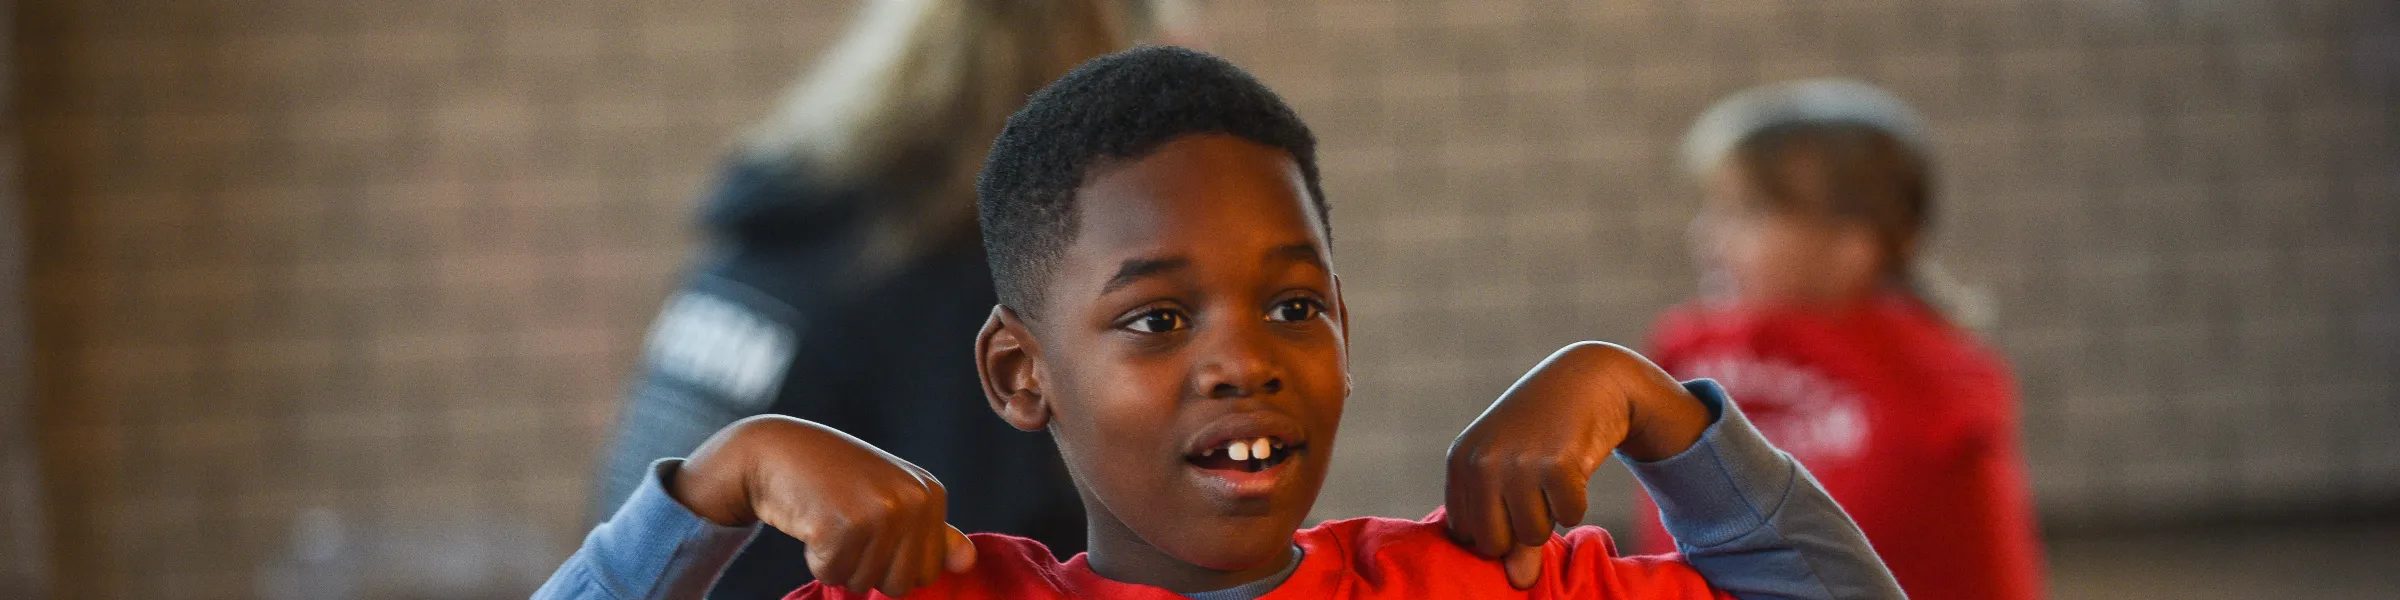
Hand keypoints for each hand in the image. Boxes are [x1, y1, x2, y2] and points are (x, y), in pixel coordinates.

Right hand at [672, 416, 976, 596]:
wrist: (777, 451)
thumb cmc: (836, 479)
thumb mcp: (892, 497)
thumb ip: (931, 533)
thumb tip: (968, 562)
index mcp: (930, 495)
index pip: (927, 573)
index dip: (891, 562)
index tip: (871, 526)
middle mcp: (912, 501)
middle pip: (899, 586)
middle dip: (866, 568)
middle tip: (847, 526)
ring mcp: (879, 511)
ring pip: (862, 584)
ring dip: (839, 563)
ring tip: (829, 520)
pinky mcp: (842, 524)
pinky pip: (831, 575)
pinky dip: (815, 559)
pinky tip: (812, 521)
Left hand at [1443, 342, 1710, 588]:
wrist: (1586, 380)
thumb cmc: (1541, 434)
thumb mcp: (1512, 477)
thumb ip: (1508, 530)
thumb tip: (1519, 582)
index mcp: (1459, 465)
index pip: (1466, 537)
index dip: (1496, 530)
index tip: (1513, 504)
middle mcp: (1481, 463)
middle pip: (1496, 544)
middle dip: (1522, 531)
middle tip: (1537, 492)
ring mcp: (1518, 463)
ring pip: (1535, 535)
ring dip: (1552, 515)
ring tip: (1552, 476)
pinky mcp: (1558, 464)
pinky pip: (1569, 517)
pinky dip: (1578, 502)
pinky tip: (1574, 468)